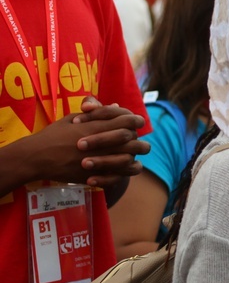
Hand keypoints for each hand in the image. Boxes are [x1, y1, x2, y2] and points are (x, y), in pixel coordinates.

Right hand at [32, 97, 148, 186]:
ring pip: (131, 159)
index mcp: (98, 125)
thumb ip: (96, 112)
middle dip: (139, 140)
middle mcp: (102, 142)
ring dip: (135, 157)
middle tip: (138, 142)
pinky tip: (123, 170)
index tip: (137, 123)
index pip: (128, 120)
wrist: (36, 157)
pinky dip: (124, 173)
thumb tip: (115, 106)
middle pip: (134, 140)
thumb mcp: (72, 117)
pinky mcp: (96, 175)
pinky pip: (121, 176)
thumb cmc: (53, 135)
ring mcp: (100, 160)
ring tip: (134, 156)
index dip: (136, 121)